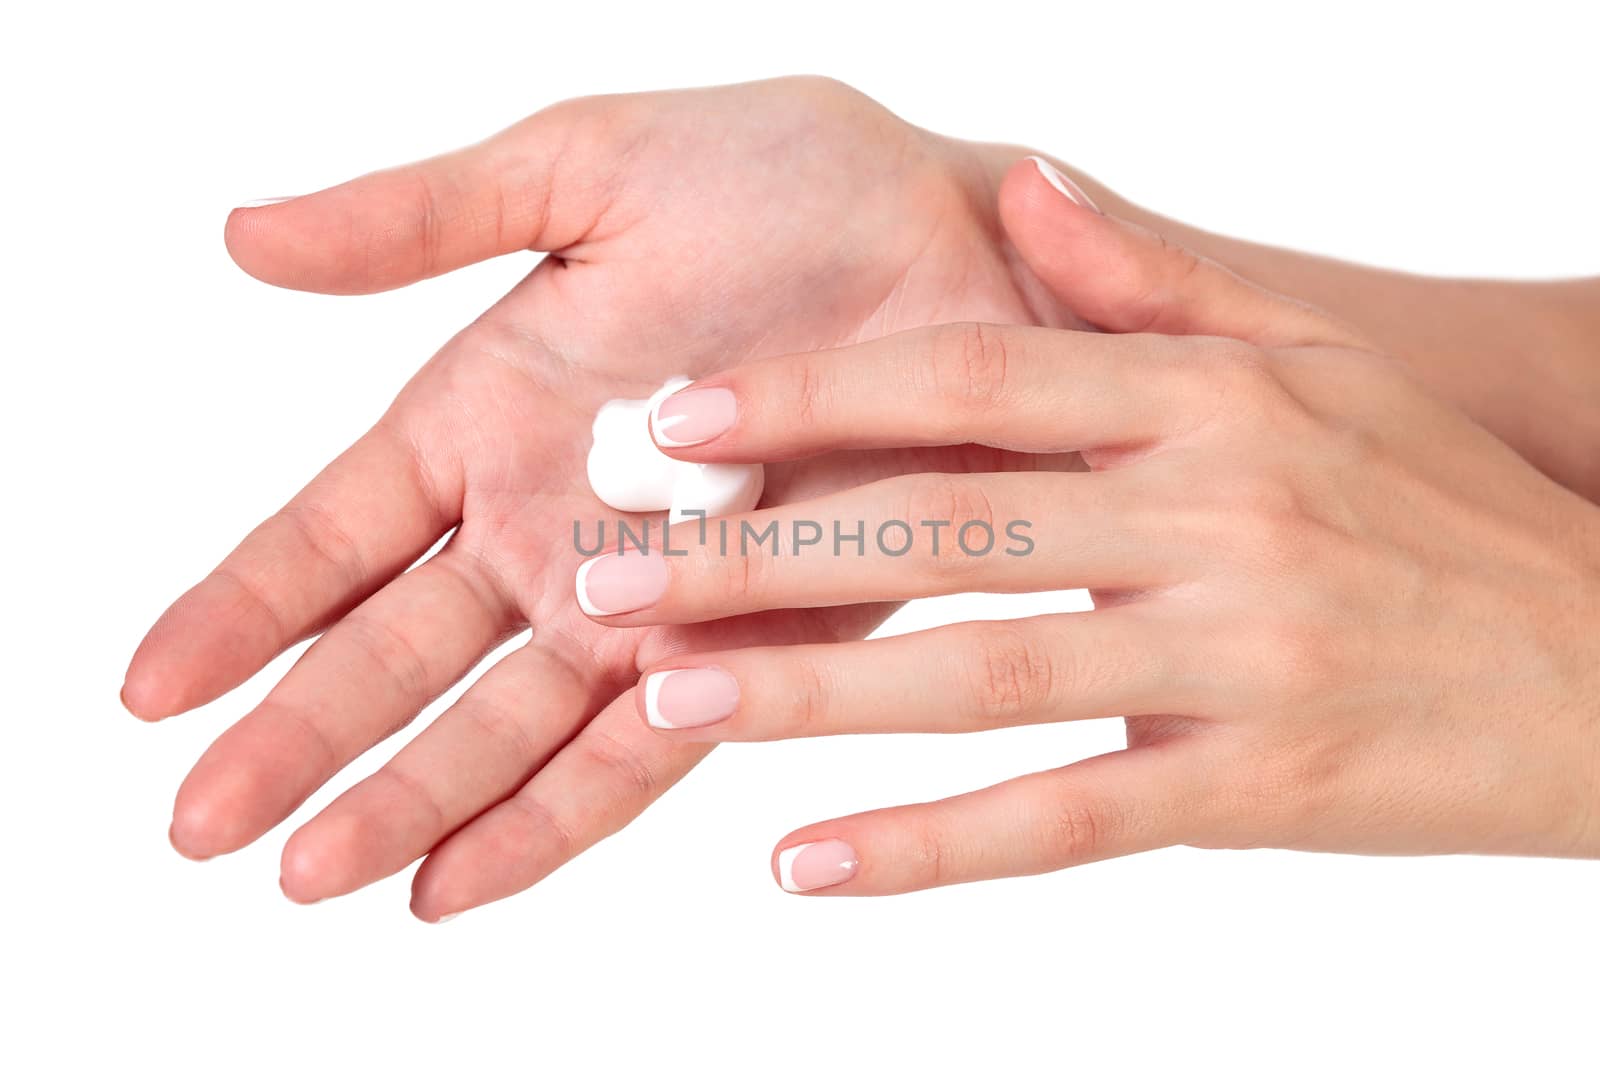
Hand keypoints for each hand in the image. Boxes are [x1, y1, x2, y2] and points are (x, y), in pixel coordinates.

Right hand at [122, 78, 1096, 917]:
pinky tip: (467, 879)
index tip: (146, 691)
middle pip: (399, 649)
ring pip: (502, 719)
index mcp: (493, 407)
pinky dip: (554, 816)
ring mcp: (648, 587)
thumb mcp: (587, 166)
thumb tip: (244, 237)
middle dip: (298, 737)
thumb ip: (425, 219)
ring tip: (315, 874)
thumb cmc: (795, 177)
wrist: (972, 237)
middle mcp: (553, 515)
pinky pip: (643, 748)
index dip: (240, 607)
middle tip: (202, 831)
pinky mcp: (753, 635)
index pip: (336, 530)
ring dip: (409, 798)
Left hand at [586, 172, 1599, 893]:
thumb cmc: (1444, 510)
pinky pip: (1067, 821)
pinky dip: (929, 847)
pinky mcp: (1264, 789)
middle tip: (599, 575)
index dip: (809, 396)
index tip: (672, 419)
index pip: (972, 384)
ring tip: (658, 705)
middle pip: (942, 530)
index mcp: (1212, 398)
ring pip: (982, 674)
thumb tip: (1022, 186)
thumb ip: (1156, 283)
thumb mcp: (1316, 365)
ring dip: (806, 694)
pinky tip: (804, 861)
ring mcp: (1239, 657)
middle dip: (756, 553)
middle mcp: (1217, 512)